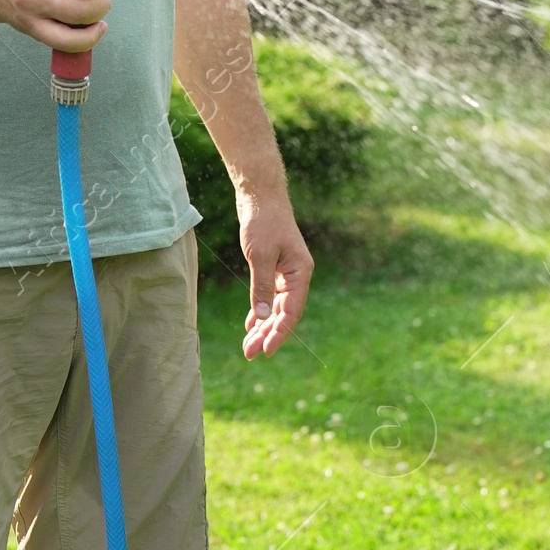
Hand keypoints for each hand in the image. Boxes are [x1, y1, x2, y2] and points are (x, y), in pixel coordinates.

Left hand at [237, 190, 312, 356]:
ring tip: (248, 345)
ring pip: (276, 307)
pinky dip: (260, 309)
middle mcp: (297, 275)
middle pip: (284, 313)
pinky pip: (270, 296)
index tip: (265, 352)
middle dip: (267, 334)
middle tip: (249, 353)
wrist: (260, 196)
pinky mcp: (274, 267)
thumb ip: (263, 287)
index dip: (279, 334)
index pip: (291, 312)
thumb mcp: (260, 256)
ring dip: (262, 326)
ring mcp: (286, 272)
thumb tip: (264, 318)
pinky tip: (251, 324)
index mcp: (301, 273)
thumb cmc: (263, 222)